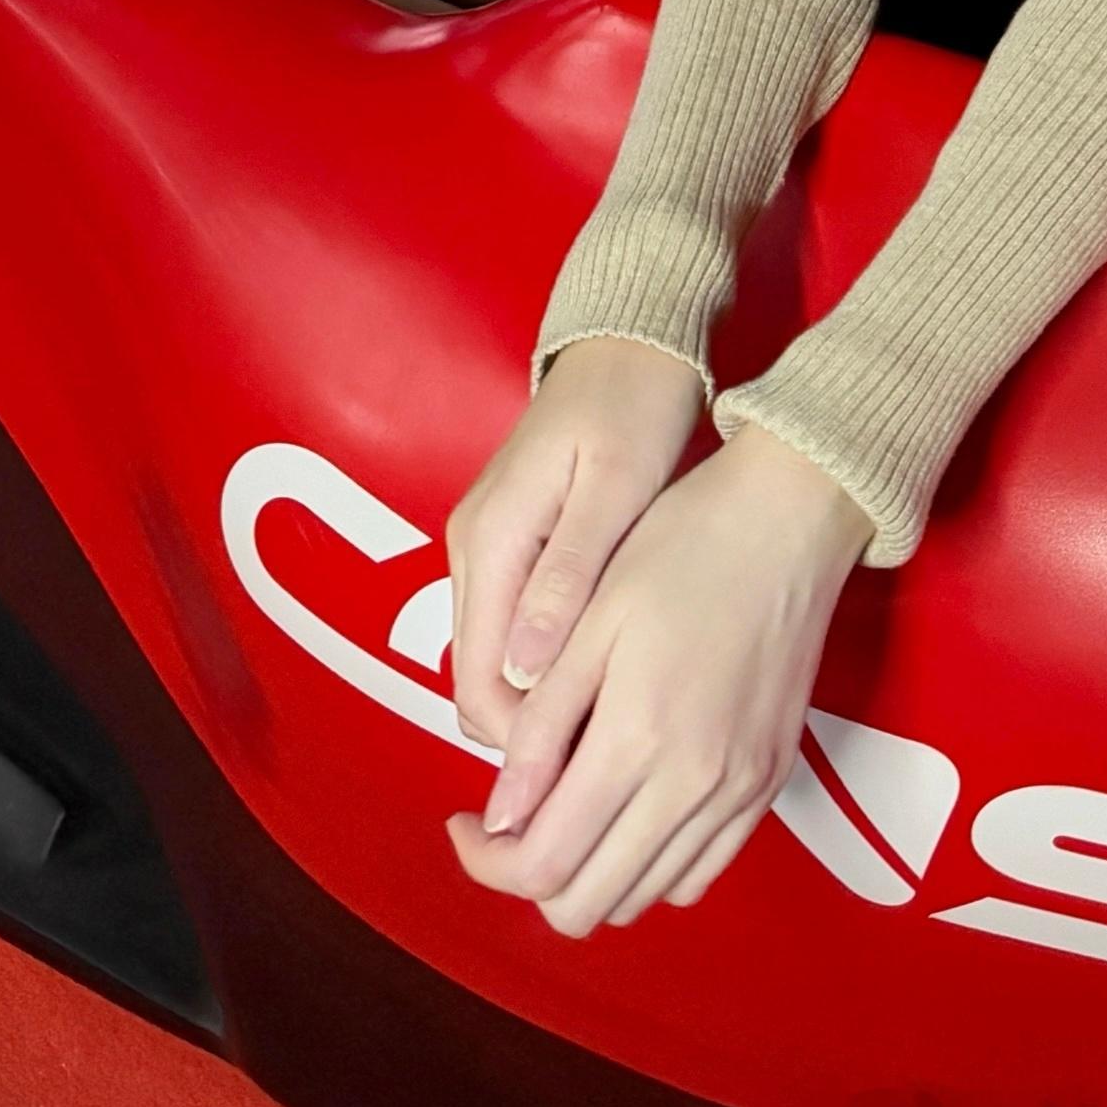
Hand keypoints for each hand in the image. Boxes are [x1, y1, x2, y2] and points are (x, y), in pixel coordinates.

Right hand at [444, 335, 704, 758]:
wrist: (633, 339)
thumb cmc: (634, 405)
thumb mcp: (615, 487)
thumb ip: (569, 575)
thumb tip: (528, 672)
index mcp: (489, 542)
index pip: (480, 684)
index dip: (524, 744)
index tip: (588, 767)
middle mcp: (472, 553)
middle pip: (480, 683)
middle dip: (532, 736)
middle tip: (611, 757)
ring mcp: (487, 549)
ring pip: (496, 662)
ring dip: (542, 704)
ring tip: (615, 725)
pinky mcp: (511, 545)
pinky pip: (513, 630)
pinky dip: (548, 666)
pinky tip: (604, 675)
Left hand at [444, 419, 873, 933]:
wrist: (792, 515)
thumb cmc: (685, 545)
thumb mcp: (592, 622)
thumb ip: (542, 727)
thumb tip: (500, 817)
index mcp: (640, 738)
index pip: (543, 864)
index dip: (486, 862)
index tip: (464, 823)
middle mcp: (696, 785)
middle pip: (590, 904)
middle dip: (531, 876)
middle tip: (508, 820)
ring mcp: (742, 791)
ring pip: (645, 898)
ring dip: (590, 873)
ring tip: (566, 806)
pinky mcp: (770, 782)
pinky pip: (700, 871)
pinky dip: (651, 864)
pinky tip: (629, 807)